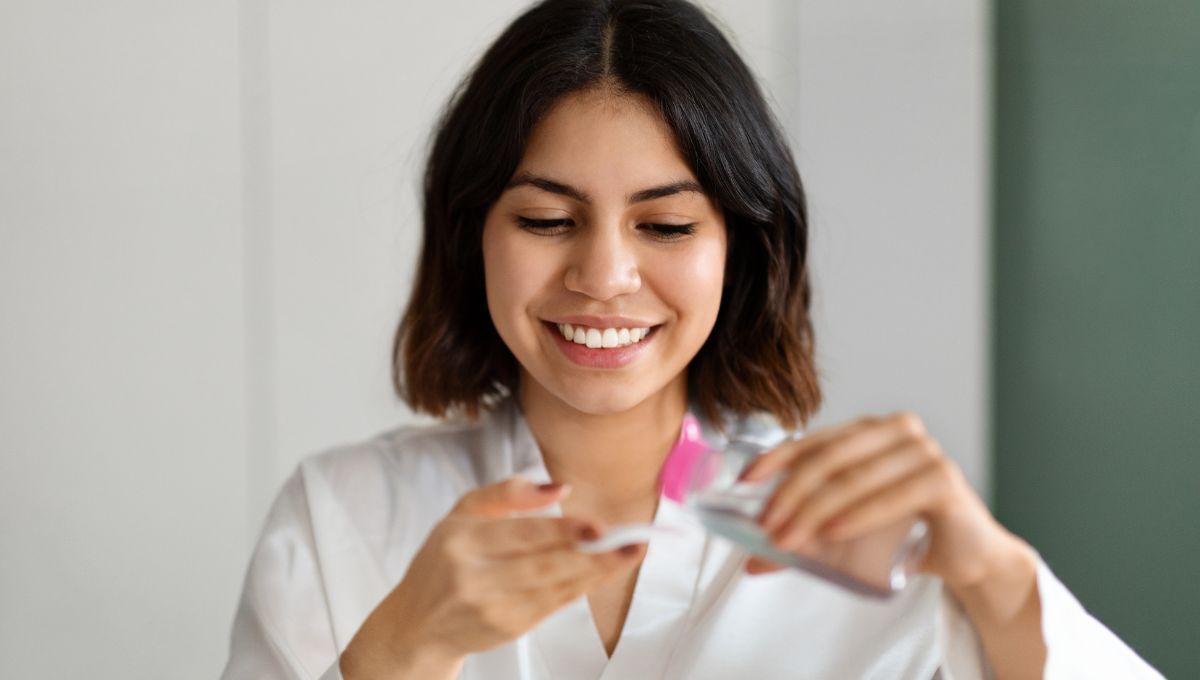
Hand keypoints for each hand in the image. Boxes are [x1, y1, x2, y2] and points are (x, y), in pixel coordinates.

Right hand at [340, 477, 643, 679]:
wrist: (417, 624)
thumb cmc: (442, 562)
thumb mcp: (462, 513)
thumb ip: (508, 492)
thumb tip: (558, 487)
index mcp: (464, 540)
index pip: (523, 533)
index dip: (564, 530)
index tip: (598, 525)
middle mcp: (475, 577)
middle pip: (546, 565)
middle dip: (595, 555)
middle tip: (630, 542)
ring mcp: (492, 607)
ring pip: (556, 588)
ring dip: (598, 572)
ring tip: (628, 555)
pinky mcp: (507, 628)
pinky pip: (554, 605)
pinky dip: (581, 588)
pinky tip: (601, 573)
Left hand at [740, 412, 1024, 589]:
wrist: (967, 557)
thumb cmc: (905, 534)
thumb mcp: (848, 530)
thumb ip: (805, 538)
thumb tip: (751, 560)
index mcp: (870, 431)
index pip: (813, 440)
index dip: (776, 459)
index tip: (746, 483)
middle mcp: (897, 430)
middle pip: (829, 459)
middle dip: (791, 495)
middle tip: (767, 529)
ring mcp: (924, 451)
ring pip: (855, 479)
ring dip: (815, 511)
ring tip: (789, 540)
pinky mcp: (944, 480)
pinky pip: (892, 496)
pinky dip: (859, 514)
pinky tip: (833, 531)